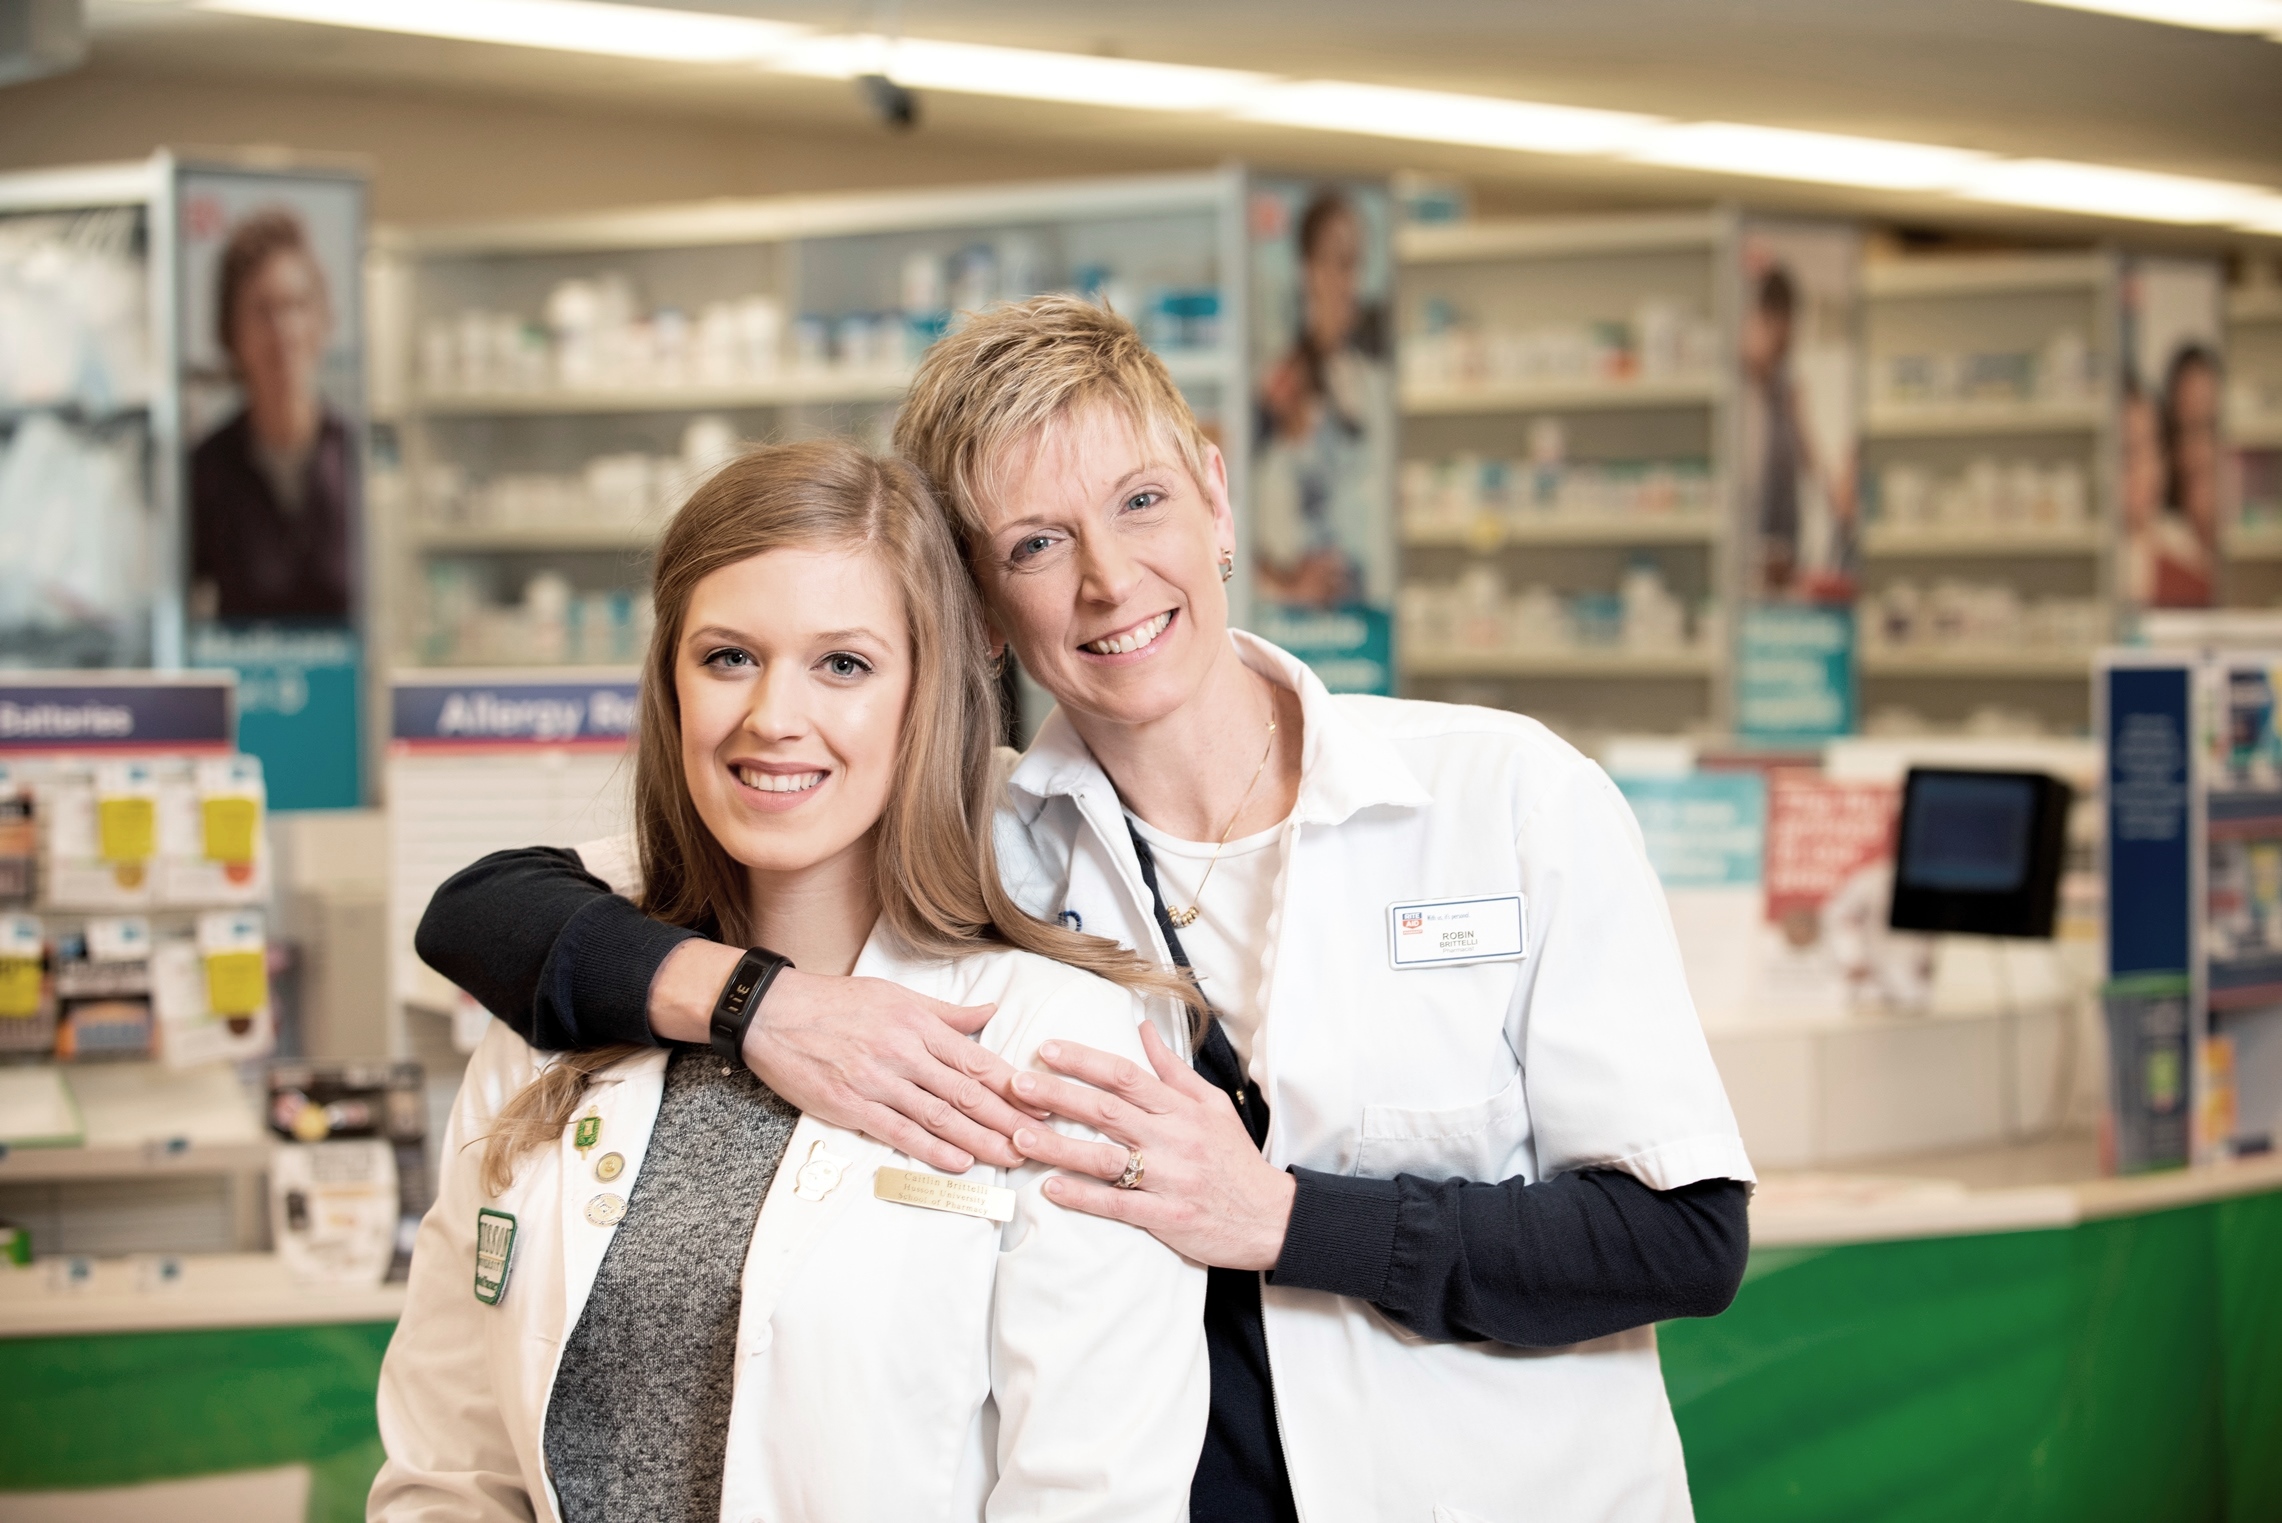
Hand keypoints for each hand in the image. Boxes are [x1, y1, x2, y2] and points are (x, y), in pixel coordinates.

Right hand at [648, 942, 1031, 1171]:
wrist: (772, 1013)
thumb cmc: (835, 1002)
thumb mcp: (894, 995)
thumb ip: (945, 1013)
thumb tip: (989, 1013)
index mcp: (916, 1023)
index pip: (975, 1059)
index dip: (1012, 1085)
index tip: (1042, 1102)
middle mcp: (902, 1052)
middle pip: (965, 1091)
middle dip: (1007, 1119)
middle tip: (1039, 1141)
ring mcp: (877, 1080)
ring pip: (938, 1115)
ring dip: (979, 1140)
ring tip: (1010, 1157)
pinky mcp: (851, 1105)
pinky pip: (898, 1131)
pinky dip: (931, 1149)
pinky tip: (958, 1163)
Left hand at [1009, 1023, 1295, 1270]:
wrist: (1272, 1217)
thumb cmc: (1236, 1158)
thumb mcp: (1214, 1105)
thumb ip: (1173, 1070)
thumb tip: (1143, 1028)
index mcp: (1183, 1109)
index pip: (1127, 1076)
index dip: (1085, 1061)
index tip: (1048, 1049)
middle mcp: (1174, 1140)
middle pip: (1108, 1111)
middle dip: (1059, 1095)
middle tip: (1016, 1084)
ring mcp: (1170, 1180)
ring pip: (1107, 1159)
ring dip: (1060, 1147)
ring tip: (1020, 1136)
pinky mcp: (1167, 1217)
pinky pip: (1119, 1205)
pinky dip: (1084, 1197)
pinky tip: (1051, 1188)